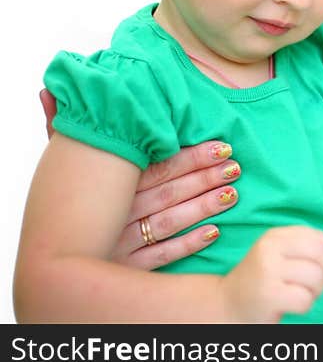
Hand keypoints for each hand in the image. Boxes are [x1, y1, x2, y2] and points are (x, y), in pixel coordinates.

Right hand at [39, 88, 240, 269]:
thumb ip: (61, 129)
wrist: (51, 259)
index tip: (223, 145)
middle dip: (204, 177)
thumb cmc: (66, 201)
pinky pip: (159, 257)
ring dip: (202, 207)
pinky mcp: (124, 269)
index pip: (157, 166)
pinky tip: (213, 232)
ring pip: (168, 221)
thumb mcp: (61, 165)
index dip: (192, 156)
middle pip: (167, 191)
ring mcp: (120, 242)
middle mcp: (115, 212)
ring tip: (232, 193)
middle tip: (235, 166)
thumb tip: (47, 92)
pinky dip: (186, 244)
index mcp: (108, 184)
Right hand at [220, 226, 322, 322]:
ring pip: (316, 278)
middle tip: (315, 284)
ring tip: (298, 294)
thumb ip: (317, 257)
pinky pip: (305, 299)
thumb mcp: (288, 260)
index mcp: (276, 235)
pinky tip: (289, 305)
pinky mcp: (268, 295)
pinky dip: (305, 306)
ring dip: (315, 292)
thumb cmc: (265, 282)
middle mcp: (270, 248)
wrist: (227, 305)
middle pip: (321, 255)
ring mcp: (267, 271)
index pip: (319, 237)